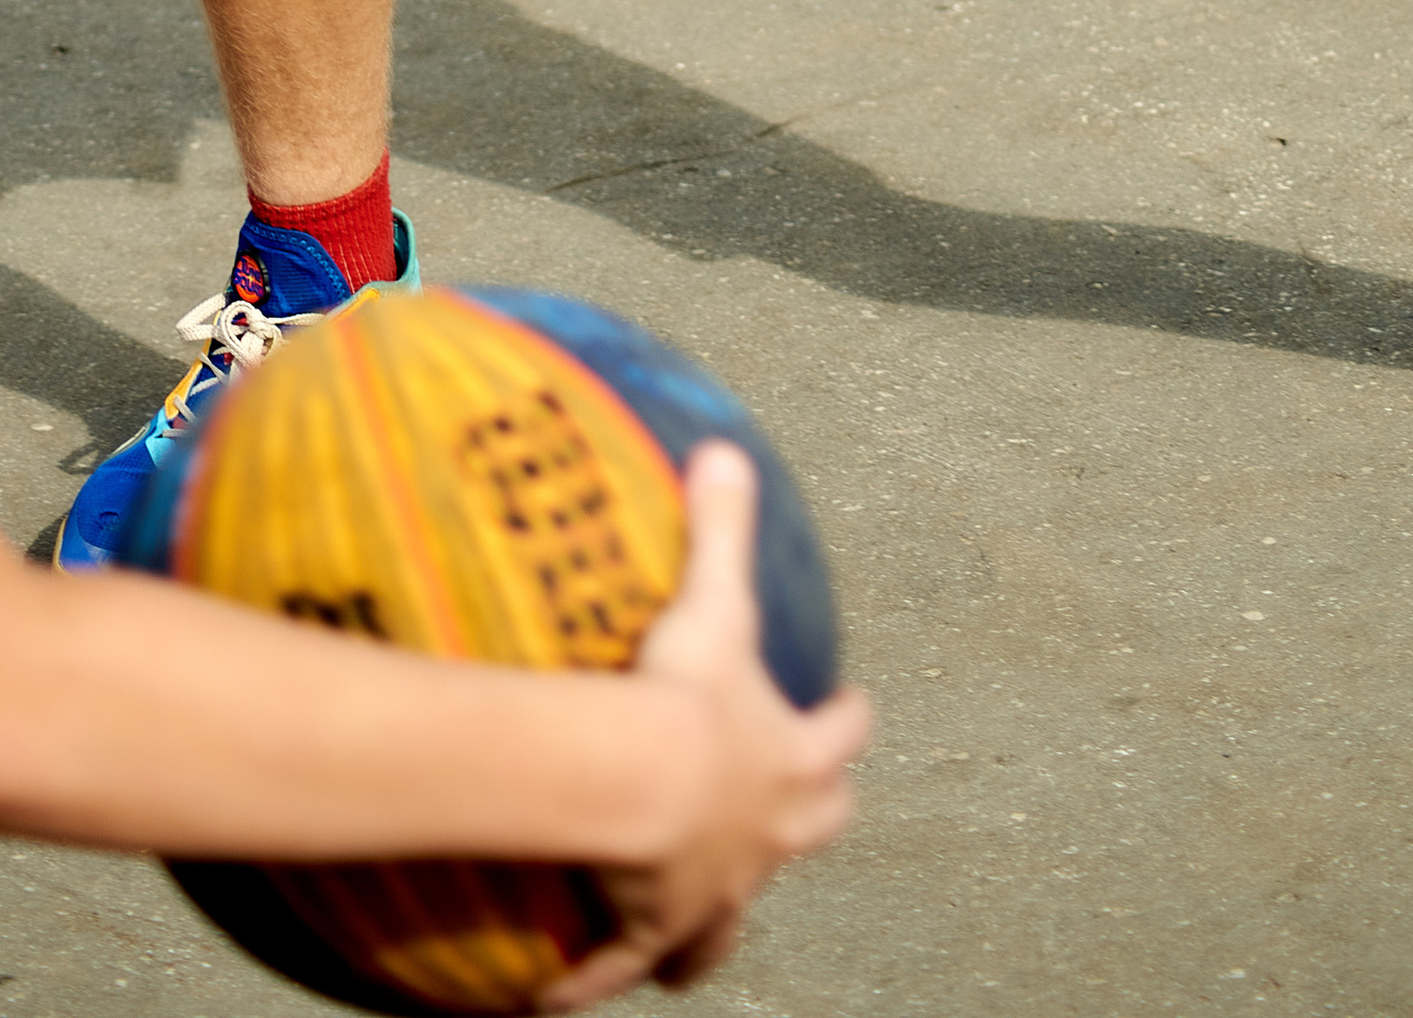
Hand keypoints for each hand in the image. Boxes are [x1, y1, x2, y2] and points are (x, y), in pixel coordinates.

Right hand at [541, 448, 868, 1007]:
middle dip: (812, 817)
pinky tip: (558, 999)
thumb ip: (722, 527)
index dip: (847, 721)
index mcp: (789, 762)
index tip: (855, 709)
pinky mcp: (655, 932)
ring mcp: (714, 891)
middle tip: (803, 808)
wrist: (642, 789)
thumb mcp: (714, 602)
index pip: (839, 740)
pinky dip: (597, 978)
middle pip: (811, 831)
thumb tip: (725, 450)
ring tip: (701, 942)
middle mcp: (765, 834)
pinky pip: (625, 964)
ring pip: (730, 922)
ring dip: (717, 924)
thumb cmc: (689, 698)